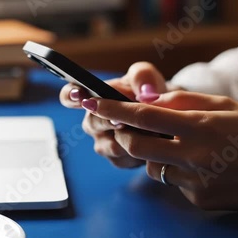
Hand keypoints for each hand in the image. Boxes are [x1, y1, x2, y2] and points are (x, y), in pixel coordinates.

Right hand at [59, 62, 177, 167]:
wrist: (168, 115)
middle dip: (110, 120)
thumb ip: (142, 76)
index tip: (79, 95)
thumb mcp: (147, 77)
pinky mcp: (117, 161)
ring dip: (131, 138)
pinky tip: (153, 144)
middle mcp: (92, 121)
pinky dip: (141, 152)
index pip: (68, 96)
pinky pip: (125, 159)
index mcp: (92, 98)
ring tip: (152, 130)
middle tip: (124, 119)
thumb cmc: (150, 92)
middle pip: (92, 123)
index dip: (70, 96)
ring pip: (110, 145)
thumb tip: (143, 92)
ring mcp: (102, 143)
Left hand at [80, 90, 237, 210]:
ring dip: (157, 156)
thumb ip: (184, 102)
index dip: (112, 108)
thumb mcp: (226, 106)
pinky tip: (204, 168)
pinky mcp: (198, 200)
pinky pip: (173, 183)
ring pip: (153, 167)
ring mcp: (195, 182)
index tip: (91, 101)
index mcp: (200, 127)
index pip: (143, 117)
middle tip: (129, 128)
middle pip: (136, 146)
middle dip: (124, 135)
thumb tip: (148, 101)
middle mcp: (194, 156)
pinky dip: (178, 172)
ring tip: (188, 149)